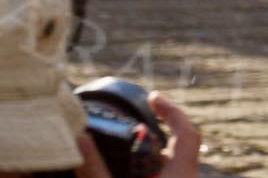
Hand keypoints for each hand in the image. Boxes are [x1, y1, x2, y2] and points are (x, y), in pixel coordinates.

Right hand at [73, 92, 199, 177]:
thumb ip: (95, 169)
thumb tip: (80, 137)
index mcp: (180, 175)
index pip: (188, 134)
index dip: (173, 110)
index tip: (153, 97)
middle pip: (178, 149)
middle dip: (155, 136)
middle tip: (135, 125)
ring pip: (172, 167)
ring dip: (151, 157)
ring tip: (129, 149)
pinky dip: (151, 172)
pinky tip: (132, 173)